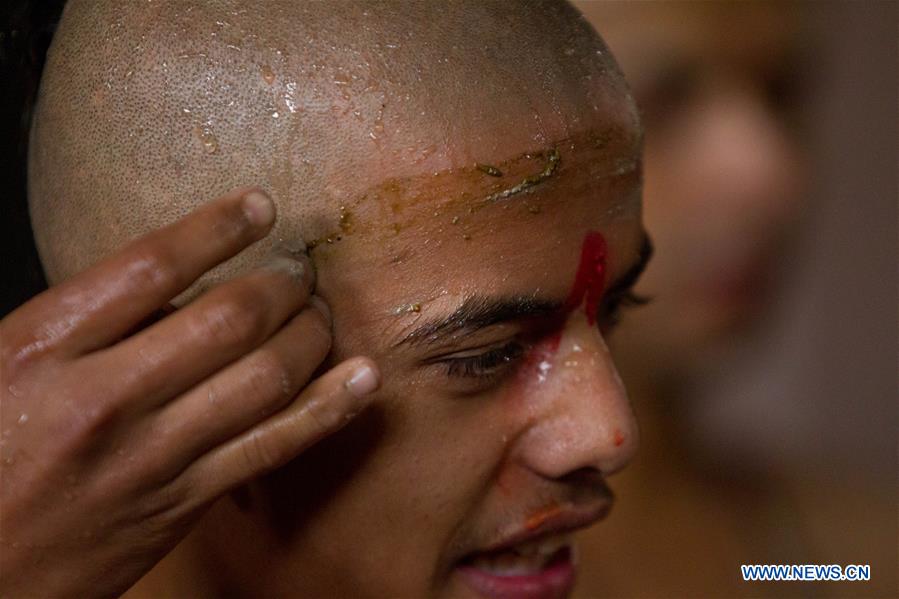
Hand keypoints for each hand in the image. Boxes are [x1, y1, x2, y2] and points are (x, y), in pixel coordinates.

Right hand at [0, 188, 378, 597]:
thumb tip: (175, 283)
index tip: (260, 206)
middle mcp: (104, 398)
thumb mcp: (1, 365)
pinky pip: (273, 447)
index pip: (150, 265)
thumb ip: (82, 322)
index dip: (218, 226)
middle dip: (283, 286)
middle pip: (228, 318)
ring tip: (323, 313)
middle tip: (301, 273)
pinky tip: (364, 379)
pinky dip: (329, 408)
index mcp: (43, 348)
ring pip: (266, 377)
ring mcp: (152, 456)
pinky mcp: (184, 502)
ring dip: (312, 335)